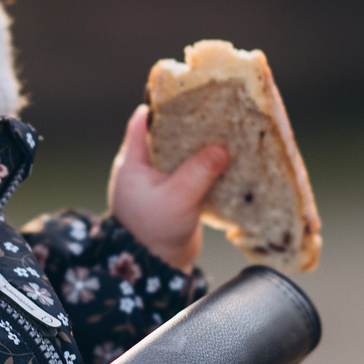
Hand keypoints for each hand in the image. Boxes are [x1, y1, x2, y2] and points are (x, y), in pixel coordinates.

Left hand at [108, 105, 226, 270]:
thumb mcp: (177, 199)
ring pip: (184, 153)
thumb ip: (198, 172)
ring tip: (229, 131)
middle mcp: (145, 168)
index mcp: (133, 163)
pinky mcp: (178, 195)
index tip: (190, 92)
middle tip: (218, 109)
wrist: (156, 270)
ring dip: (203, 145)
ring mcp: (162, 182)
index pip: (145, 121)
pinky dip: (209, 165)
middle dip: (192, 123)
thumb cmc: (154, 234)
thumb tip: (222, 149)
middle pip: (169, 134)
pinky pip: (194, 172)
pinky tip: (230, 159)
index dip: (164, 104)